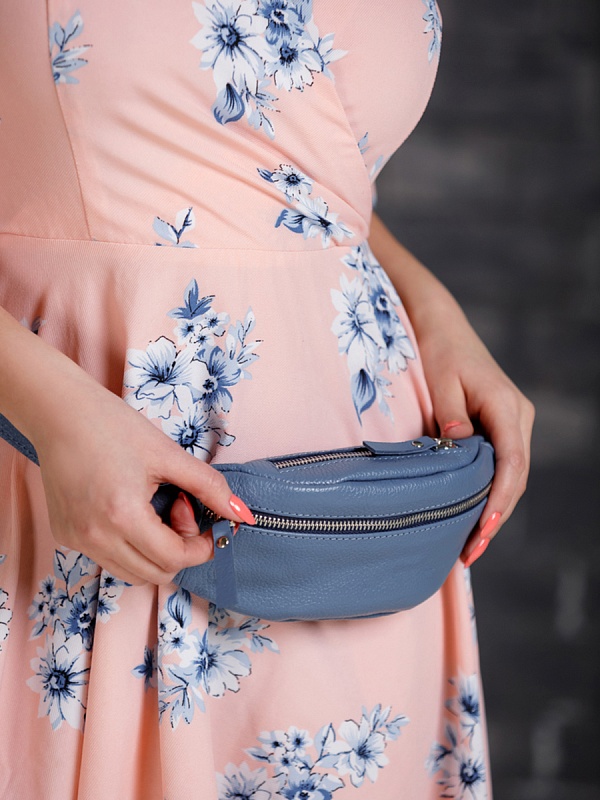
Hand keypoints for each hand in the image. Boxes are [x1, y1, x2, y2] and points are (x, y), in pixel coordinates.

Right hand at [35, 380, 253, 584]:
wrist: (58, 411)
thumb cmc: (111, 425)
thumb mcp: (167, 453)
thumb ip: (208, 486)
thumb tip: (241, 514)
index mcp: (122, 516)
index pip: (174, 558)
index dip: (202, 547)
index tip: (210, 524)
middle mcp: (95, 537)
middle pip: (155, 574)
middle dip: (179, 550)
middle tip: (180, 508)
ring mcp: (76, 540)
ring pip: (130, 573)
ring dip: (154, 552)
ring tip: (154, 509)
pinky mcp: (64, 535)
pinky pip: (107, 558)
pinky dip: (129, 546)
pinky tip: (130, 509)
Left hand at [416, 297, 534, 565]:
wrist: (442, 327)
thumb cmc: (439, 350)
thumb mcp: (441, 381)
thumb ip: (451, 417)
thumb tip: (459, 450)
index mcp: (507, 407)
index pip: (512, 463)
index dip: (499, 500)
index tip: (482, 528)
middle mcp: (518, 418)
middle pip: (514, 477)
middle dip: (495, 517)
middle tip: (470, 553)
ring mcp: (512, 423)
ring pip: (509, 476)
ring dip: (492, 510)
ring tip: (469, 546)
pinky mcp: (499, 428)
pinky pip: (499, 467)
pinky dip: (487, 493)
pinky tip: (470, 516)